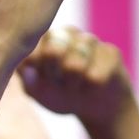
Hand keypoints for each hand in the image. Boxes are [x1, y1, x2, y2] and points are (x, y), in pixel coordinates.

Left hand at [19, 26, 134, 128]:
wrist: (97, 105)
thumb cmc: (61, 94)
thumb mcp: (37, 89)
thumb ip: (27, 76)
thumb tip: (27, 63)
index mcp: (44, 38)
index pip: (32, 49)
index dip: (34, 70)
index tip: (38, 79)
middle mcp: (66, 33)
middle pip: (53, 52)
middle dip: (54, 76)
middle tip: (59, 84)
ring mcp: (89, 40)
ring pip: (74, 66)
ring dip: (72, 86)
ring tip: (75, 87)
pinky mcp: (111, 52)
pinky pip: (94, 78)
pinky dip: (90, 90)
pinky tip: (93, 87)